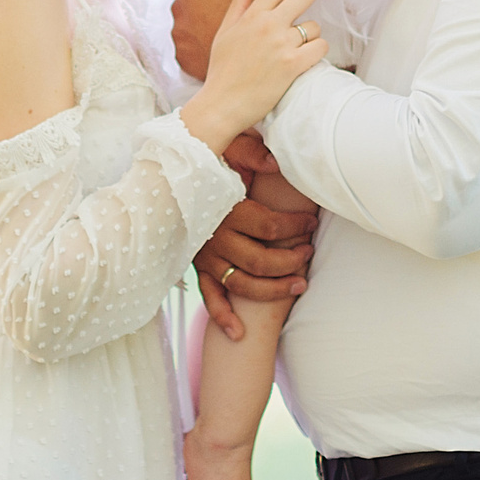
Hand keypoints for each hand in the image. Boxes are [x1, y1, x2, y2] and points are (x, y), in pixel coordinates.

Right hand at [178, 0, 349, 152]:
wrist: (221, 104)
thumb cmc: (222, 71)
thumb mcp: (224, 34)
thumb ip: (238, 7)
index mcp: (253, 15)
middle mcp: (269, 25)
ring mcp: (281, 44)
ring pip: (314, 27)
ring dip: (310, 37)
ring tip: (290, 54)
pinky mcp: (292, 65)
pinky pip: (318, 49)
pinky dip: (315, 54)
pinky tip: (301, 63)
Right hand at [192, 135, 319, 338]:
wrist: (168, 172)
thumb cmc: (205, 158)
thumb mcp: (226, 146)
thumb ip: (250, 152)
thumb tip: (274, 163)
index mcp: (224, 209)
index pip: (269, 227)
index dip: (295, 226)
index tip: (311, 222)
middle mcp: (214, 237)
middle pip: (260, 261)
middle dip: (291, 261)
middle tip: (309, 252)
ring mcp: (205, 256)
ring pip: (242, 284)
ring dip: (273, 290)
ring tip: (300, 285)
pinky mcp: (198, 266)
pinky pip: (210, 296)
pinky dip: (222, 316)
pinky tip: (238, 333)